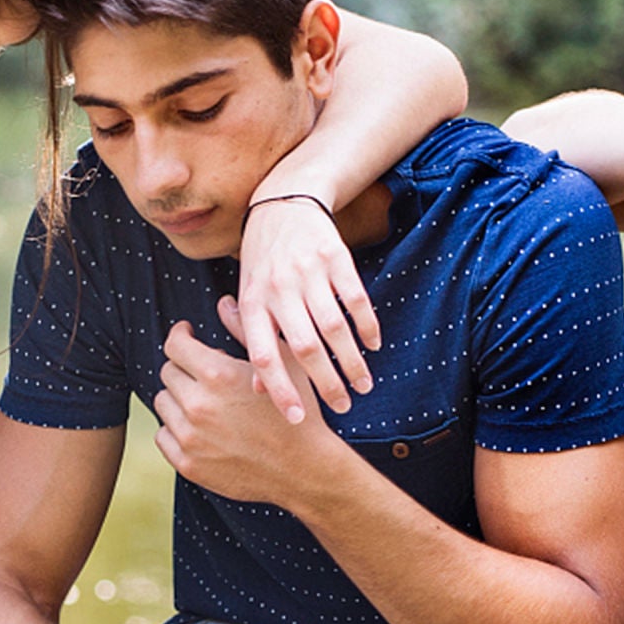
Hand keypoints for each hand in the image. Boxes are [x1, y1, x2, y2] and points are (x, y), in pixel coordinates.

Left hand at [153, 307, 344, 505]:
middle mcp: (198, 405)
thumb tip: (224, 303)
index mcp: (218, 376)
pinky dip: (176, 429)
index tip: (187, 335)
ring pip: (163, 403)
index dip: (181, 335)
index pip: (176, 345)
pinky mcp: (187, 463)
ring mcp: (190, 436)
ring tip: (204, 401)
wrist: (304, 469)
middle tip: (204, 374)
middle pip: (168, 372)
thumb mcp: (283, 364)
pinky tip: (200, 427)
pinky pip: (162, 436)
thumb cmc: (296, 412)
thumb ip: (246, 331)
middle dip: (184, 368)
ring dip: (178, 398)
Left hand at [235, 194, 376, 421]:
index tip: (297, 419)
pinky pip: (356, 299)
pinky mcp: (336, 257)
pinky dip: (367, 326)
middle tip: (343, 407)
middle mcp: (279, 290)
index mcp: (252, 303)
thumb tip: (258, 389)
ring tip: (363, 385)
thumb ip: (253, 340)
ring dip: (352, 360)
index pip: (263, 355)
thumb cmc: (262, 264)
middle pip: (304, 347)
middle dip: (326, 383)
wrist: (282, 205)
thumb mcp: (249, 298)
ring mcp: (308, 273)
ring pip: (334, 327)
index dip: (279, 389)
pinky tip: (374, 346)